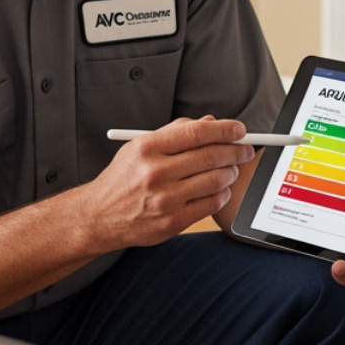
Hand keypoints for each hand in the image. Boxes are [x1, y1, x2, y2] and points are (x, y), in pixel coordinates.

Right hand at [80, 116, 253, 248]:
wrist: (99, 216)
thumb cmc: (124, 178)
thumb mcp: (140, 146)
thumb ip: (176, 132)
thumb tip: (211, 122)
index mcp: (148, 148)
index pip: (196, 133)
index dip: (224, 129)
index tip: (240, 129)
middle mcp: (156, 173)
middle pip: (211, 156)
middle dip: (236, 150)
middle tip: (245, 149)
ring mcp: (165, 199)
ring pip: (217, 180)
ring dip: (231, 172)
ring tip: (229, 169)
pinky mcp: (173, 222)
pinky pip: (212, 204)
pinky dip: (222, 194)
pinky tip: (218, 189)